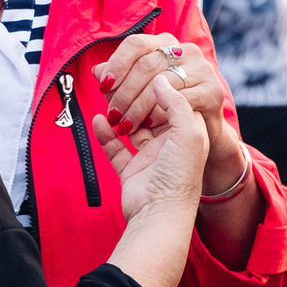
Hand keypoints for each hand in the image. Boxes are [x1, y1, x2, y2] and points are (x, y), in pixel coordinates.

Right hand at [95, 36, 242, 196]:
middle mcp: (169, 144)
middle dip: (134, 97)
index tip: (141, 71)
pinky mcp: (131, 171)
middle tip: (117, 81)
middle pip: (150, 112)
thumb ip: (176, 103)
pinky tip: (98, 120)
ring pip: (131, 128)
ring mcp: (149, 158)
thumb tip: (160, 79)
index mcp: (187, 133)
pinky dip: (105, 134)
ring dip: (119, 114)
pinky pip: (115, 148)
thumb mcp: (188, 132)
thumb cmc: (180, 176)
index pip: (172, 101)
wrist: (160, 214)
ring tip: (105, 97)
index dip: (157, 86)